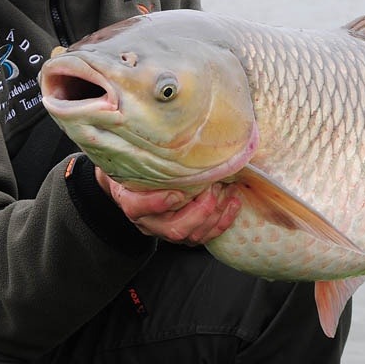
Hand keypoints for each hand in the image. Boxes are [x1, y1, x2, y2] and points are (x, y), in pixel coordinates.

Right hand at [94, 168, 241, 245]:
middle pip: (174, 229)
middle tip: (212, 188)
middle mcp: (149, 222)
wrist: (138, 184)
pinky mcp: (186, 234)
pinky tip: (233, 201)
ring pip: (194, 235)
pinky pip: (207, 236)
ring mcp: (168, 231)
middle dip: (200, 210)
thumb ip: (145, 154)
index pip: (138, 207)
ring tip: (227, 190)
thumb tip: (155, 127)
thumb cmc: (138, 168)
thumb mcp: (135, 158)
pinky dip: (224, 220)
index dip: (157, 203)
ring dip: (216, 214)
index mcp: (131, 201)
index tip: (176, 193)